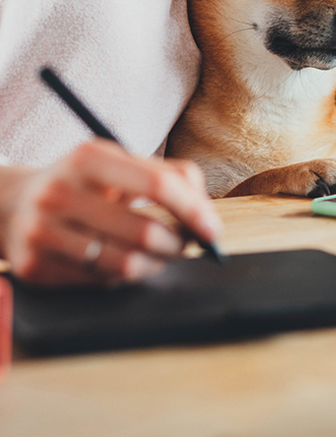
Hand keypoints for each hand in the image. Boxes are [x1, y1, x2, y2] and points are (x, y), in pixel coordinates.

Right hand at [0, 140, 222, 285]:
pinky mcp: (33, 265)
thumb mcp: (123, 164)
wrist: (14, 203)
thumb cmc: (88, 183)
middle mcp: (59, 192)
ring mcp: (41, 231)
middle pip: (146, 232)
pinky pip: (101, 282)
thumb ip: (172, 178)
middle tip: (185, 245)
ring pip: (127, 264)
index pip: (158, 185)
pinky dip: (123, 275)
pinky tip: (119, 259)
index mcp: (88, 158)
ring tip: (158, 254)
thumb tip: (208, 221)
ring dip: (156, 264)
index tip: (212, 230)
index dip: (194, 210)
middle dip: (178, 244)